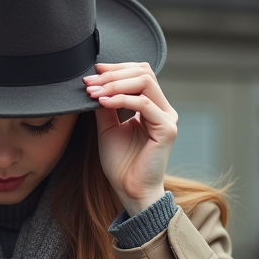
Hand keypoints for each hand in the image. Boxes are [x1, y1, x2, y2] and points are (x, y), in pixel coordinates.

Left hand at [84, 62, 176, 215]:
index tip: (93, 73)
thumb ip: (106, 105)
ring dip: (115, 84)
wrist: (130, 190)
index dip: (116, 69)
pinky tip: (103, 102)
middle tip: (91, 81)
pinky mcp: (166, 129)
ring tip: (94, 92)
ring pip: (145, 82)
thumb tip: (95, 83)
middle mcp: (163, 109)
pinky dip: (121, 99)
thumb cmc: (121, 163)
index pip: (139, 73)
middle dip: (113, 73)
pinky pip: (144, 104)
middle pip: (143, 72)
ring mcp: (167, 118)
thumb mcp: (108, 127)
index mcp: (152, 107)